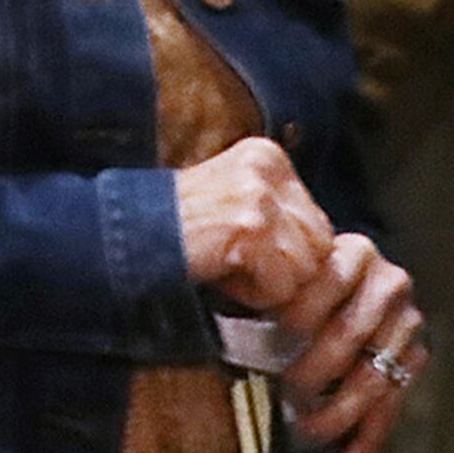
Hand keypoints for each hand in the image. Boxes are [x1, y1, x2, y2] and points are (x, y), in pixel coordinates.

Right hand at [175, 135, 334, 311]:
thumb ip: (279, 213)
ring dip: (271, 283)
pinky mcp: (251, 228)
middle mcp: (267, 169)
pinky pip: (282, 286)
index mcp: (268, 156)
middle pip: (320, 244)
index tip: (243, 249)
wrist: (126, 238)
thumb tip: (327, 250)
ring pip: (306, 268)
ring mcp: (259, 198)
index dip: (285, 251)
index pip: (317, 223)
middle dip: (286, 268)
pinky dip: (254, 296)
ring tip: (228, 268)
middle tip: (238, 263)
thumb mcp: (234, 201)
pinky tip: (222, 277)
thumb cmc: (180, 231)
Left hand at [275, 228, 425, 452]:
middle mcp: (388, 285)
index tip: (274, 339)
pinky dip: (367, 435)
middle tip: (287, 394)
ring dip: (338, 411)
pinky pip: (392, 404)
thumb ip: (264, 283)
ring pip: (373, 376)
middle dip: (314, 371)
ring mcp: (406, 324)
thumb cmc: (303, 279)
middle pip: (349, 335)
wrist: (351, 277)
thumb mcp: (284, 270)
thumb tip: (225, 304)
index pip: (323, 286)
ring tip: (307, 430)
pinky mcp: (414, 358)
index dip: (297, 316)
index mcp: (352, 254)